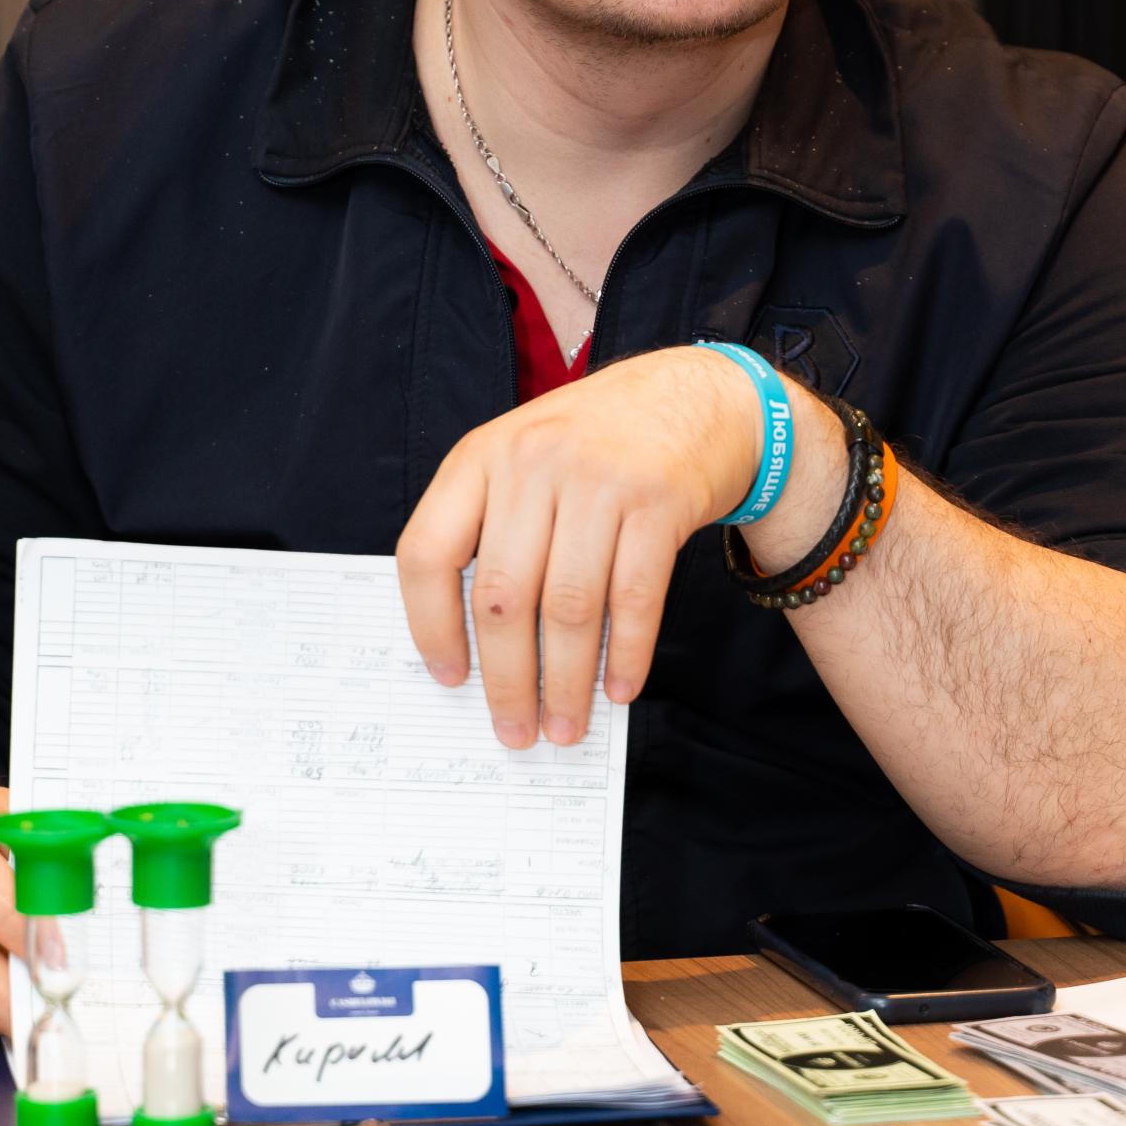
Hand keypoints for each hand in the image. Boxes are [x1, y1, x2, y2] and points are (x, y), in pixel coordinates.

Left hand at [396, 346, 766, 746]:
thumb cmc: (598, 443)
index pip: (428, 551)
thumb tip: (481, 649)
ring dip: (566, 681)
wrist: (697, 395)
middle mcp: (534, 462)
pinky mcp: (659, 499)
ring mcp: (600, 478)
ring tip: (566, 726)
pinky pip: (633, 598)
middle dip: (507, 679)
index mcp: (482, 456)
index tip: (449, 677)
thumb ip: (495, 528)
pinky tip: (618, 687)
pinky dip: (625, 654)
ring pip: (568, 607)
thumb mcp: (525, 458)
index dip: (430, 625)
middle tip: (515, 730)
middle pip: (503, 595)